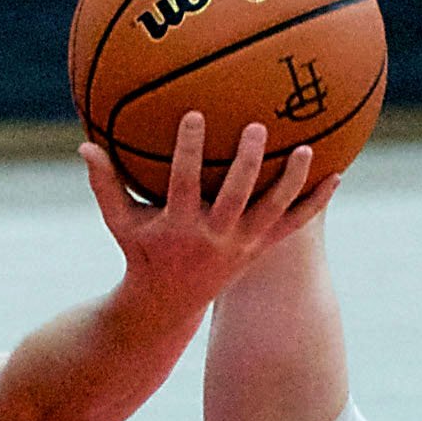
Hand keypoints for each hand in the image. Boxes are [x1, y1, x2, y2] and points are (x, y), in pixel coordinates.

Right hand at [82, 114, 333, 302]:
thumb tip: (84, 143)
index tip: (196, 115)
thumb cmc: (141, 251)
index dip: (190, 151)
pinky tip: (337, 175)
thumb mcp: (119, 222)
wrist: (169, 305)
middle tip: (257, 126)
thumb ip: (104, 183)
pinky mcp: (259, 250)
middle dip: (248, 164)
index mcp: (179, 226)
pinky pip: (293, 225)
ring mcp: (241, 245)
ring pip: (273, 211)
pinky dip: (315, 203)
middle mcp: (214, 238)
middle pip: (236, 198)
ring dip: (291, 181)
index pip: (184, 184)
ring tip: (308, 149)